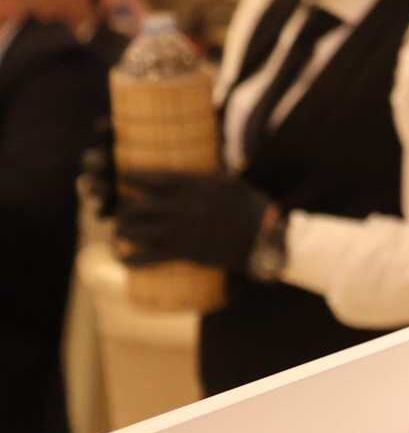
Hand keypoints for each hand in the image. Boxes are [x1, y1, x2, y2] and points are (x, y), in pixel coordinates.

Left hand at [114, 172, 272, 272]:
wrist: (263, 239)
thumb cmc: (252, 207)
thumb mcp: (232, 183)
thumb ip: (209, 177)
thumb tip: (194, 172)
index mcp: (194, 187)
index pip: (154, 179)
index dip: (133, 176)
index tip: (123, 175)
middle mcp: (181, 209)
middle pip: (137, 207)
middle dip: (125, 208)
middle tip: (125, 210)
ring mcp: (179, 232)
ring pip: (135, 232)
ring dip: (123, 231)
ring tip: (121, 231)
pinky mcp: (182, 253)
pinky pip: (147, 258)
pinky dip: (131, 260)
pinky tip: (123, 258)